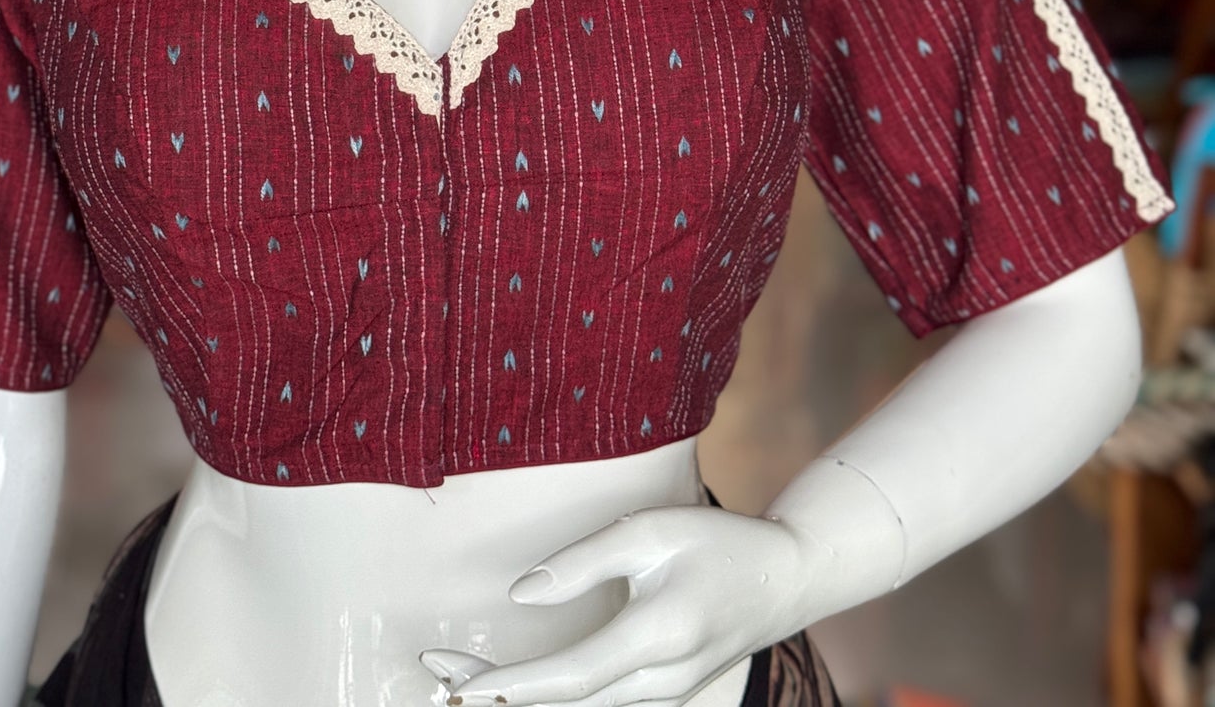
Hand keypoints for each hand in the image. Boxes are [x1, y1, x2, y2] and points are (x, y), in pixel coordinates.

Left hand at [419, 504, 813, 706]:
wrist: (786, 580)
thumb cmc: (718, 544)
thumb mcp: (650, 531)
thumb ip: (583, 562)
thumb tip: (520, 596)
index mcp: (657, 639)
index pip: (568, 678)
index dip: (509, 687)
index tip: (458, 685)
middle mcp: (661, 684)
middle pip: (565, 704)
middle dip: (497, 695)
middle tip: (435, 675)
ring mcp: (664, 698)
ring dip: (522, 698)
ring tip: (461, 677)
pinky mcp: (662, 696)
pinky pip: (599, 705)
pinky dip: (553, 697)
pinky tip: (517, 685)